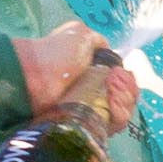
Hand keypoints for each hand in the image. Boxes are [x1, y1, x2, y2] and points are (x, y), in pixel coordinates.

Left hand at [10, 23, 138, 136]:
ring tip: (112, 90)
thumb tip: (110, 53)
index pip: (122, 83)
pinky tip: (113, 101)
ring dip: (125, 99)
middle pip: (126, 98)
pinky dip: (119, 113)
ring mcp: (93, 111)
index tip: (120, 74)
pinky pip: (114, 125)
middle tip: (114, 81)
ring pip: (123, 112)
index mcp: (95, 73)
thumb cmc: (57, 53)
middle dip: (127, 89)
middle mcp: (96, 93)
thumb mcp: (80, 34)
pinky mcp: (89, 127)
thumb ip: (97, 41)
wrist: (35, 77)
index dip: (127, 80)